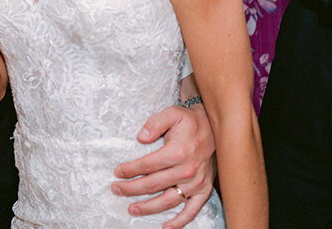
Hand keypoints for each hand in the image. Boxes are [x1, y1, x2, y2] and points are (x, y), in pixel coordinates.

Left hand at [113, 104, 216, 227]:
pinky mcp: (204, 190)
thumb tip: (141, 137)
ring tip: (132, 209)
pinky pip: (192, 210)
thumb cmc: (190, 121)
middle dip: (132, 189)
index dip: (130, 170)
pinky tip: (166, 227)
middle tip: (117, 189)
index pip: (147, 165)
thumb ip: (155, 123)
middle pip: (153, 184)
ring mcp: (196, 182)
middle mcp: (187, 170)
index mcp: (178, 152)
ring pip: (168, 200)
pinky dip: (180, 221)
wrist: (215, 127)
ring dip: (149, 207)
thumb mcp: (172, 113)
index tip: (118, 172)